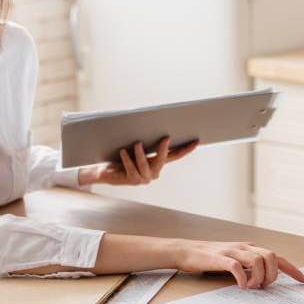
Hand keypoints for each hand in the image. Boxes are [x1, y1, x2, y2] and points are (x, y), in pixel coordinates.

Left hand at [77, 137, 196, 185]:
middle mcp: (154, 172)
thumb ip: (145, 140)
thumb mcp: (136, 147)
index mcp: (158, 163)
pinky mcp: (133, 180)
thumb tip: (150, 123)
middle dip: (163, 149)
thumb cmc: (122, 156)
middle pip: (162, 160)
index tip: (197, 140)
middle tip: (165, 138)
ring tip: (137, 143)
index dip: (186, 149)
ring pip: (144, 165)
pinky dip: (127, 159)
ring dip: (140, 153)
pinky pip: (131, 168)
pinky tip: (123, 151)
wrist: (107, 172)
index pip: (175, 155)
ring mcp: (144, 178)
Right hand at [172, 240, 303, 289]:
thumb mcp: (235, 261)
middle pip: (272, 256)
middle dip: (273, 275)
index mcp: (250, 248)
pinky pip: (236, 266)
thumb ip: (250, 267)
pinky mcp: (220, 258)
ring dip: (260, 277)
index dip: (292, 269)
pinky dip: (243, 278)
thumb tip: (265, 281)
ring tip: (252, 287)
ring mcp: (232, 251)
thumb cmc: (212, 259)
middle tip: (265, 287)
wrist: (186, 251)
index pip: (277, 257)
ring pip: (258, 260)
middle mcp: (245, 247)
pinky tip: (242, 287)